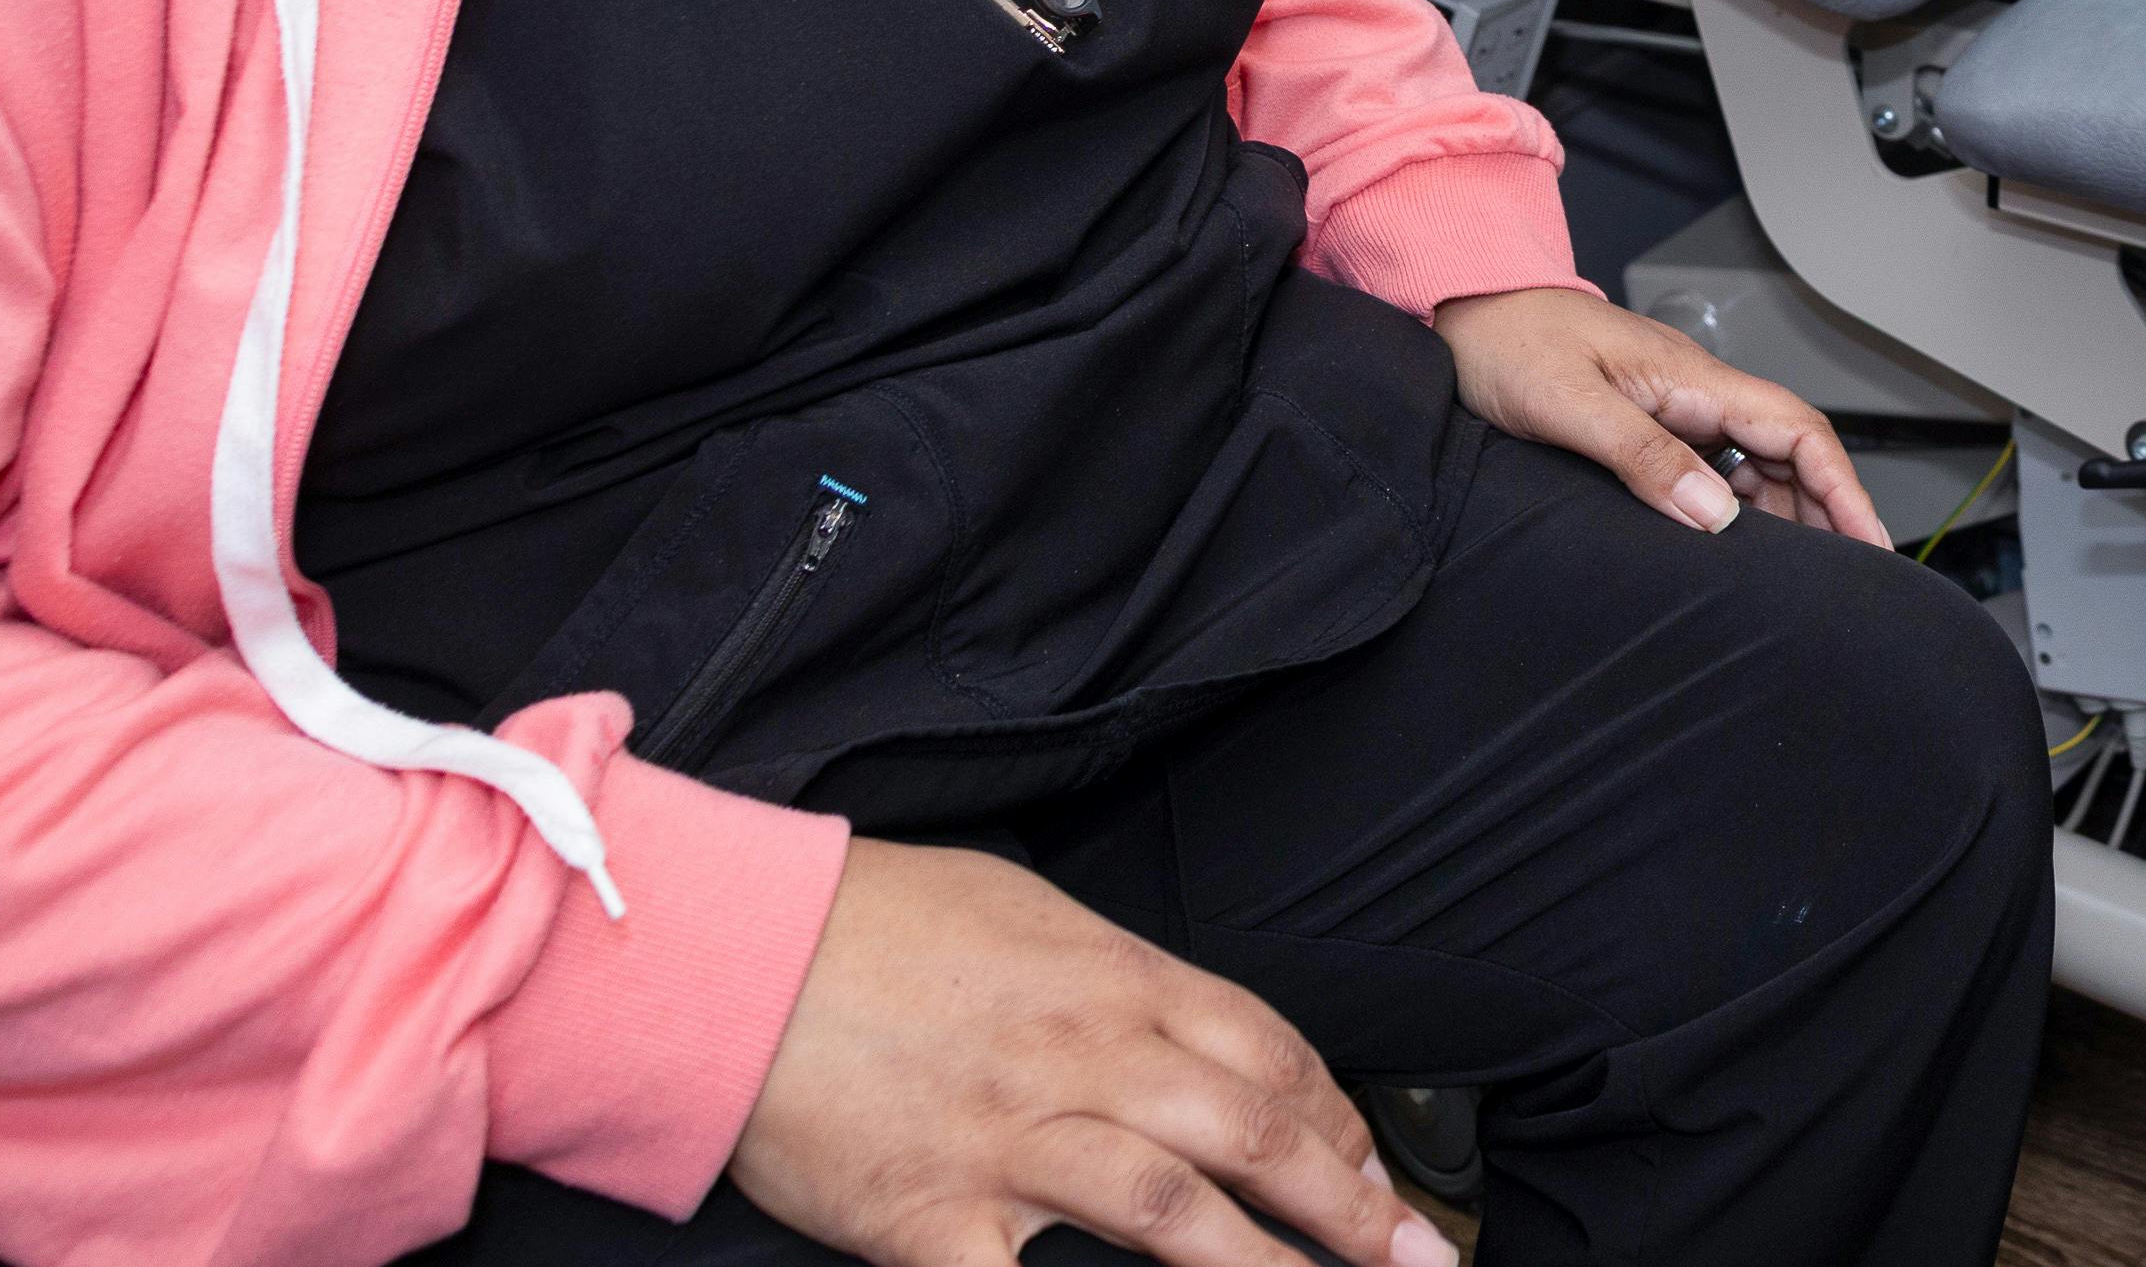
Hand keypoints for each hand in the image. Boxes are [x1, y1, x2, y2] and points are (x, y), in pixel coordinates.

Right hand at [731, 840, 1444, 1266]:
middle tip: (1407, 1254)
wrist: (738, 952)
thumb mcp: (1024, 913)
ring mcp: (1012, 1144)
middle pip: (1252, 1134)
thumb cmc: (874, 925)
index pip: (1267, 1053)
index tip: (1375, 1172)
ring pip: (1176, 1218)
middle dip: (1346, 1204)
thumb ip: (1110, 977)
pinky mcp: (930, 1219)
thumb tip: (1180, 1026)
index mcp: (1115, 981)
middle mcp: (1085, 1061)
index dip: (1336, 1122)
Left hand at [1434, 285, 1883, 540]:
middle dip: (1829, 509)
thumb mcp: (1569, 406)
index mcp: (1691, 378)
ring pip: (1756, 464)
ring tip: (1803, 577)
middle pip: (1790, 452)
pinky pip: (1715, 469)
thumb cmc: (1506, 342)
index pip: (1796, 429)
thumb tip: (1716, 515)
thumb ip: (1643, 457)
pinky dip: (1740, 510)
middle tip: (1851, 578)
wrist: (1462, 308)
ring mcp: (1675, 407)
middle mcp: (1695, 391)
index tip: (1869, 541)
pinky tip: (1736, 545)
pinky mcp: (1649, 424)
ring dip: (1787, 515)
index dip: (1842, 487)